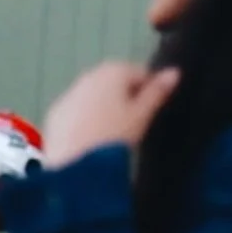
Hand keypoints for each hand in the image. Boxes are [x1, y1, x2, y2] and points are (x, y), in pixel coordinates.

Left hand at [40, 62, 180, 168]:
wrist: (74, 161)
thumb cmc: (114, 136)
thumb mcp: (141, 115)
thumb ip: (157, 92)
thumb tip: (175, 72)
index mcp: (113, 71)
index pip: (142, 74)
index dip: (149, 94)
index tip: (148, 115)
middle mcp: (88, 75)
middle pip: (116, 83)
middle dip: (126, 100)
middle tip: (131, 127)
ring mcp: (69, 93)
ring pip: (95, 97)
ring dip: (105, 109)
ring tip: (111, 136)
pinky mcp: (56, 112)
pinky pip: (77, 111)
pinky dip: (85, 120)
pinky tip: (90, 140)